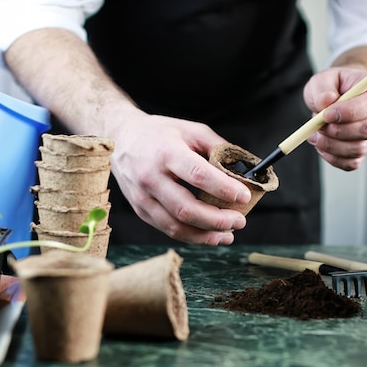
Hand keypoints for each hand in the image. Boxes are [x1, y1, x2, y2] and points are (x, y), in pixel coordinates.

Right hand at [108, 109, 250, 244]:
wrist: (121, 137)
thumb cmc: (160, 133)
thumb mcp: (190, 129)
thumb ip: (217, 147)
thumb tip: (243, 169)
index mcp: (166, 153)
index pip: (198, 175)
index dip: (224, 189)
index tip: (244, 197)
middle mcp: (151, 177)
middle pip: (187, 209)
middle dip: (218, 220)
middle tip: (240, 221)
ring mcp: (142, 197)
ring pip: (176, 227)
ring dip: (206, 236)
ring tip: (228, 234)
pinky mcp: (140, 209)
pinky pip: (168, 229)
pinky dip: (191, 236)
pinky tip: (209, 235)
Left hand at [303, 66, 366, 170]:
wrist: (336, 96)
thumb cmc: (333, 86)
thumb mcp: (324, 79)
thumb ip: (323, 88)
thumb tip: (325, 102)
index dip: (349, 112)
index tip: (326, 115)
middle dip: (338, 131)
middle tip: (317, 126)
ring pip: (358, 149)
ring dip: (332, 145)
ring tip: (314, 135)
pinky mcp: (362, 150)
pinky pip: (351, 163)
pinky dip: (333, 158)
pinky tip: (322, 146)